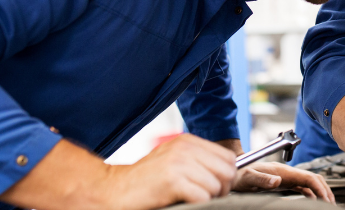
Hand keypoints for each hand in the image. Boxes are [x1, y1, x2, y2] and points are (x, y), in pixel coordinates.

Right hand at [108, 134, 237, 209]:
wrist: (115, 190)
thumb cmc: (146, 180)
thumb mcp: (174, 161)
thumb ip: (198, 160)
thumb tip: (229, 173)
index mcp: (187, 141)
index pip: (228, 158)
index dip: (226, 176)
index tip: (214, 186)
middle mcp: (185, 148)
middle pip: (227, 171)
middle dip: (221, 189)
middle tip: (203, 195)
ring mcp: (178, 163)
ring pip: (216, 186)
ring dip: (207, 198)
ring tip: (188, 197)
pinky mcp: (172, 180)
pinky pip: (203, 197)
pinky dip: (197, 204)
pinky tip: (181, 201)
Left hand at [232, 161, 334, 201]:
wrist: (235, 171)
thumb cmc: (241, 174)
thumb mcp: (248, 178)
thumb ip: (262, 179)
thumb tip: (277, 181)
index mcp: (283, 171)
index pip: (308, 177)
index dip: (319, 187)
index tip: (326, 199)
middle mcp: (287, 173)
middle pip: (313, 179)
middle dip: (324, 190)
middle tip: (331, 203)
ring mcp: (286, 177)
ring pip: (309, 183)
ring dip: (320, 192)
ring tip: (326, 203)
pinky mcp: (284, 182)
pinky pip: (302, 187)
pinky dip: (311, 193)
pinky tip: (314, 200)